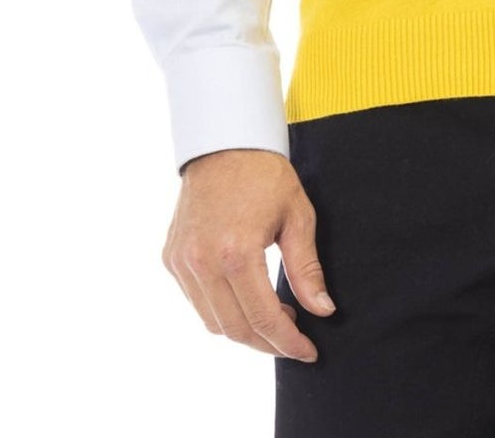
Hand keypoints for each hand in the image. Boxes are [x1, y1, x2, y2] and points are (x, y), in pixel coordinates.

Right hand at [162, 147, 335, 361]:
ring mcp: (183, 262)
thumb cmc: (265, 175)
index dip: (288, 342)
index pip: (264, 319)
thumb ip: (307, 269)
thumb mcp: (297, 216)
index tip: (308, 351)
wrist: (224, 142)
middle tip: (294, 340)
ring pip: (213, 323)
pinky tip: (245, 298)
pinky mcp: (172, 258)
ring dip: (244, 330)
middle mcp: (202, 263)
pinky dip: (222, 311)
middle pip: (236, 329)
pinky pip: (197, 302)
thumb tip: (322, 311)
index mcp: (236, 253)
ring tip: (274, 317)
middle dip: (268, 343)